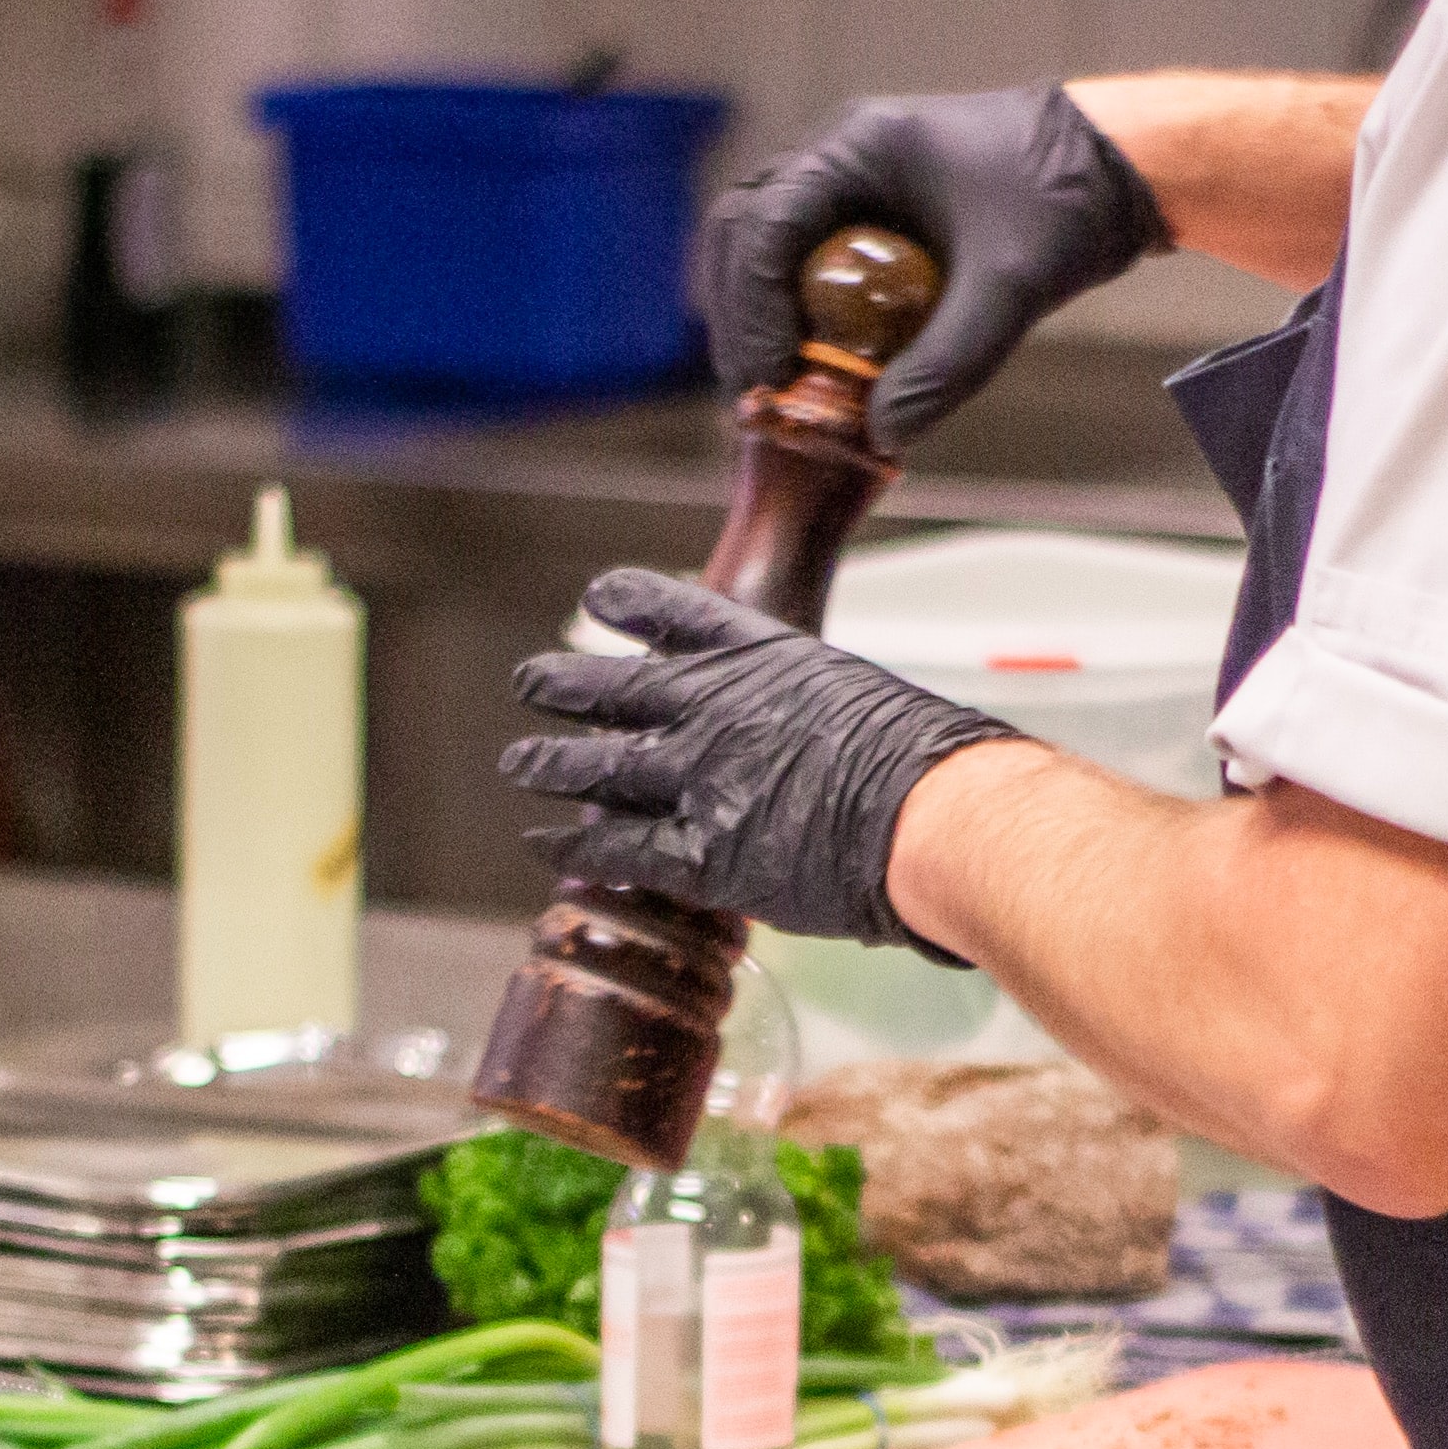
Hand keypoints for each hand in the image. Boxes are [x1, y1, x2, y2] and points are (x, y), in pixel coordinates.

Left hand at [500, 569, 1008, 950]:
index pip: (678, 614)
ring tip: (518, 760)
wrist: (929, 814)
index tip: (600, 596)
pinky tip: (544, 843)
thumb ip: (818, 714)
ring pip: (598, 764)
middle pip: (616, 687)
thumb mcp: (865, 701)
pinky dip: (575, 845)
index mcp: (760, 658)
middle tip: (529, 682)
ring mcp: (698, 778)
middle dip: (565, 684)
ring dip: (550, 761)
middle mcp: (713, 708)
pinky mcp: (698, 852)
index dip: (630, 602)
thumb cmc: (925, 764)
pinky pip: (616, 846)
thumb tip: (822, 747)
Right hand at [695, 86, 1166, 449]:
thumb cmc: (1067, 203)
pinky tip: (813, 374)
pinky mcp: (869, 219)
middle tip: (755, 396)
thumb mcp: (1010, 290)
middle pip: (742, 233)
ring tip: (775, 393)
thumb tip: (879, 436)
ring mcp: (851, 186)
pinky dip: (794, 320)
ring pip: (763, 250)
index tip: (768, 377)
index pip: (764, 223)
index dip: (751, 307)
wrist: (1118, 168)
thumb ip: (947, 364)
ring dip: (756, 319)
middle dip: (739, 317)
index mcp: (859, 146)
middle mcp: (840, 157)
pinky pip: (804, 266)